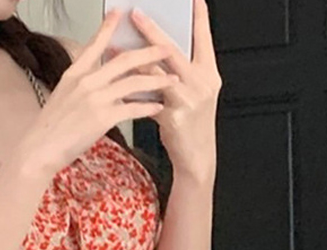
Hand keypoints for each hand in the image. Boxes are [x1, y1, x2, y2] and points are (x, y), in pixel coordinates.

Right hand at [18, 10, 179, 176]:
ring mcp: (95, 98)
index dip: (108, 29)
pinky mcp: (103, 117)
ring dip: (156, 80)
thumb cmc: (50, 130)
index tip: (119, 14)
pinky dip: (147, 108)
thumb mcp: (61, 98)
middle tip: (166, 49)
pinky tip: (158, 107)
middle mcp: (86, 81)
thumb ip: (78, 86)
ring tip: (171, 80)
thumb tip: (92, 82)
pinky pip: (132, 108)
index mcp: (74, 74)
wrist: (40, 149)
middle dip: (148, 53)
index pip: (94, 45)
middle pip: (124, 60)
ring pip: (133, 82)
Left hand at [129, 0, 222, 182]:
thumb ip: (179, 73)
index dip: (198, 18)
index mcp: (209, 74)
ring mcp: (189, 100)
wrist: (196, 158)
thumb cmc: (190, 124)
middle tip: (136, 14)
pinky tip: (119, 78)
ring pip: (158, 72)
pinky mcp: (174, 117)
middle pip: (174, 51)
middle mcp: (202, 84)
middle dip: (153, 30)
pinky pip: (148, 97)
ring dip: (135, 57)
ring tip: (117, 45)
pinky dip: (132, 86)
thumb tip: (153, 51)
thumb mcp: (192, 93)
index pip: (203, 39)